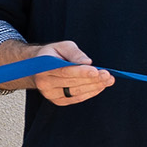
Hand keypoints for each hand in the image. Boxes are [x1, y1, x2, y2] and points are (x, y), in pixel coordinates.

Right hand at [0, 40, 114, 104]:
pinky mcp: (57, 100)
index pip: (64, 71)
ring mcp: (50, 94)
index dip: (81, 72)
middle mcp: (44, 83)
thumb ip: (74, 53)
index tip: (96, 70)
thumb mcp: (62, 46)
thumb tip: (87, 62)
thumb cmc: (53, 55)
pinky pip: (76, 98)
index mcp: (43, 67)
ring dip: (94, 87)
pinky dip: (89, 93)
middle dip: (92, 79)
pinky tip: (99, 87)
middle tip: (108, 75)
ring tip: (108, 80)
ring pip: (75, 92)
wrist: (38, 68)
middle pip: (72, 83)